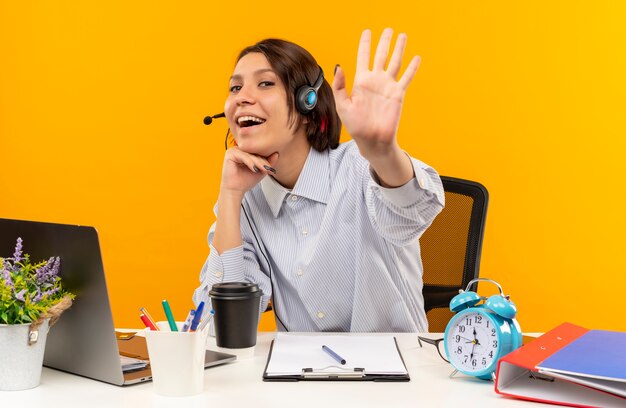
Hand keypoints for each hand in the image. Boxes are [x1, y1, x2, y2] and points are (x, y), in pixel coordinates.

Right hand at [219, 147, 278, 196]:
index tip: (272, 168)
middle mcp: (238, 149)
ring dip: (258, 163)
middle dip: (263, 162)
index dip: (266, 159)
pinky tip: (255, 169)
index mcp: (245, 151)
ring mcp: (233, 150)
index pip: (257, 152)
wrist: (235, 190)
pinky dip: (250, 163)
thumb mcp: (261, 170)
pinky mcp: (229, 154)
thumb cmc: (245, 181)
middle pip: (254, 153)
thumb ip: (268, 162)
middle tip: (269, 169)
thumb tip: (277, 154)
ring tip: (264, 170)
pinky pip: (243, 157)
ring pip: (250, 155)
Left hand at [332, 28, 419, 158]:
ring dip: (399, 49)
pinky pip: (406, 78)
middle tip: (389, 29)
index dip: (365, 44)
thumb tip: (339, 67)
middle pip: (381, 55)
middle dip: (385, 42)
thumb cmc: (356, 126)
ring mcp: (387, 86)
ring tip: (402, 36)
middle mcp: (375, 81)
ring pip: (395, 62)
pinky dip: (412, 68)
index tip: (367, 32)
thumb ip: (340, 86)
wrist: (372, 140)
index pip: (363, 57)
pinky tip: (416, 58)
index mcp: (361, 81)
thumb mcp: (343, 106)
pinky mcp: (398, 94)